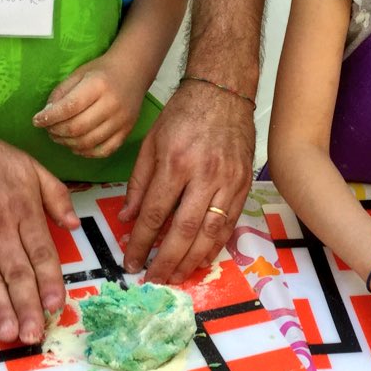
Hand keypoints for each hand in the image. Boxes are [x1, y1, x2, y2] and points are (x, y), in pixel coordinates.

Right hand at [0, 130, 78, 344]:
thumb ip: (56, 195)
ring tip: (11, 335)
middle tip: (36, 335)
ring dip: (1, 310)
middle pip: (17, 271)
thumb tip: (73, 225)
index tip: (58, 304)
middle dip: (28, 306)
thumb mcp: (29, 165)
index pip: (41, 251)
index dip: (50, 280)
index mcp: (22, 207)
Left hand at [33, 55, 143, 156]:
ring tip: (59, 137)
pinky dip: (86, 153)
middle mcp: (112, 104)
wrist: (132, 71)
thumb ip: (61, 93)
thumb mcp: (79, 73)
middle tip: (48, 129)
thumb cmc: (102, 71)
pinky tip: (76, 146)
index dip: (50, 117)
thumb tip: (46, 115)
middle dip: (56, 131)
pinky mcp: (127, 131)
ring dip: (68, 143)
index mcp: (98, 85)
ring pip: (88, 142)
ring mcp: (122, 120)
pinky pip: (104, 150)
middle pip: (77, 128)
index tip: (37, 120)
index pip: (69, 107)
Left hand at [119, 80, 253, 282]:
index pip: (155, 213)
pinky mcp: (244, 184)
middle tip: (153, 280)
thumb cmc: (183, 114)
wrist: (223, 91)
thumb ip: (138, 183)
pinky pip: (230, 224)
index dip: (141, 242)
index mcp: (175, 162)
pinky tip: (202, 259)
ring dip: (192, 261)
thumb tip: (127, 218)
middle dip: (166, 261)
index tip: (130, 261)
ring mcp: (228, 181)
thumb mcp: (151, 142)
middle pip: (184, 230)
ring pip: (210, 233)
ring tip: (176, 276)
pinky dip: (215, 246)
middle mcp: (204, 174)